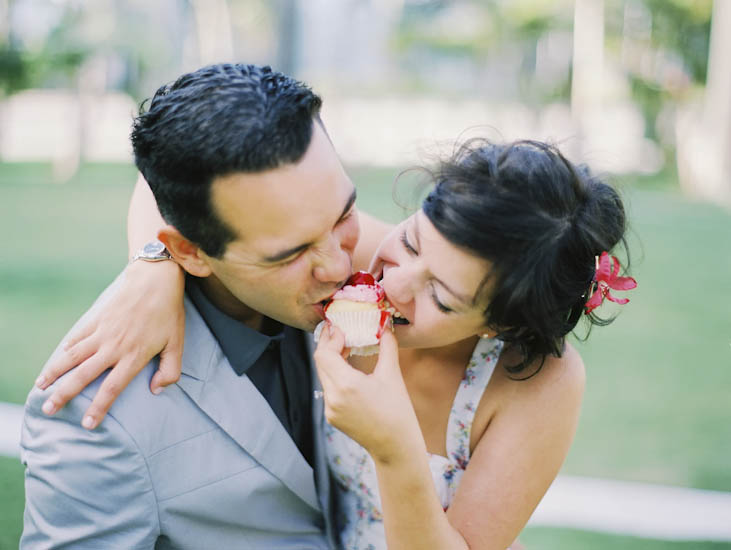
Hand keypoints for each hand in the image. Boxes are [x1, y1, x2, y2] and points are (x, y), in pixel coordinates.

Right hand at [36, 260, 185, 428]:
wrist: (154, 280)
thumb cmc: (169, 313)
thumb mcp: (177, 344)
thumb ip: (170, 371)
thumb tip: (156, 390)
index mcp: (134, 356)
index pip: (112, 388)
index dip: (99, 408)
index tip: (87, 424)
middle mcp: (114, 347)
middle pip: (83, 376)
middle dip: (64, 395)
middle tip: (48, 410)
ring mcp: (102, 332)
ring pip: (73, 356)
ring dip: (55, 372)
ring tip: (41, 386)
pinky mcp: (96, 319)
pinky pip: (77, 337)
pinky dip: (65, 349)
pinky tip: (58, 358)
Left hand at [314, 325, 425, 463]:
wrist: (396, 448)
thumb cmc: (398, 412)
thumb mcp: (393, 375)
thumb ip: (387, 345)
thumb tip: (385, 325)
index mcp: (346, 385)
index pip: (324, 353)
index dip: (330, 338)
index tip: (341, 327)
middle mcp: (333, 397)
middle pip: (320, 362)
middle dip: (329, 345)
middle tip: (341, 332)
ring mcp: (330, 409)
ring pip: (323, 375)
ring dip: (332, 360)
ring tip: (346, 348)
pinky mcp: (332, 416)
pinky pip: (328, 389)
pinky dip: (335, 376)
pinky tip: (348, 370)